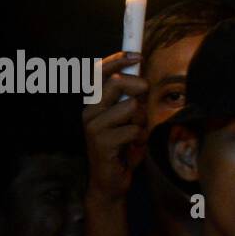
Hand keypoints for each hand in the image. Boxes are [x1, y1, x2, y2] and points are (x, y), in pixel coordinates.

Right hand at [82, 52, 148, 203]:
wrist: (112, 180)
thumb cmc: (123, 145)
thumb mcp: (130, 116)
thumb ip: (133, 97)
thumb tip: (143, 74)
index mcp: (95, 102)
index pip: (100, 72)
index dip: (117, 59)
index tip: (138, 55)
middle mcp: (90, 111)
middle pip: (116, 82)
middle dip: (138, 86)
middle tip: (144, 98)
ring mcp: (93, 126)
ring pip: (130, 106)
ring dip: (142, 120)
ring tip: (135, 133)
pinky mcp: (101, 142)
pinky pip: (134, 129)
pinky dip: (141, 137)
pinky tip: (132, 147)